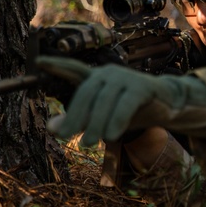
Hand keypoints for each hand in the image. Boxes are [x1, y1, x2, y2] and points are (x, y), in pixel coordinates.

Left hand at [36, 57, 205, 146]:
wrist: (166, 105)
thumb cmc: (129, 110)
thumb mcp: (101, 118)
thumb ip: (77, 121)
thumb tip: (52, 129)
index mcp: (97, 78)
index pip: (73, 69)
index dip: (56, 65)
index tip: (38, 62)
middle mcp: (109, 73)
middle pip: (86, 92)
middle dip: (75, 116)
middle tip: (66, 138)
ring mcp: (126, 78)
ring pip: (105, 100)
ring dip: (95, 124)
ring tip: (87, 144)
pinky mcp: (142, 87)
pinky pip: (126, 104)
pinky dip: (117, 120)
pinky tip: (111, 137)